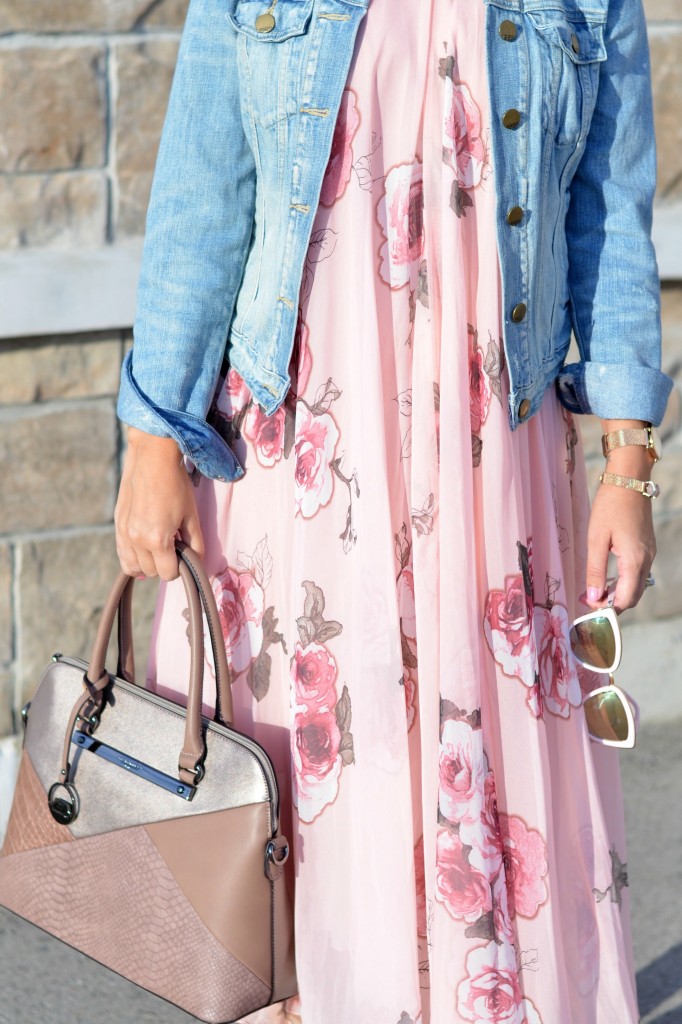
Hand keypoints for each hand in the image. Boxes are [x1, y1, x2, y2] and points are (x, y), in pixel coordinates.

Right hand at [114, 427, 204, 580]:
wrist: (152, 458)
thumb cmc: (175, 484)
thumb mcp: (191, 515)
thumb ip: (195, 543)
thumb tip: (196, 560)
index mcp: (157, 540)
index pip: (167, 573)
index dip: (178, 568)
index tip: (183, 555)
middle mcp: (136, 540)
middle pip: (150, 572)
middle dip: (164, 564)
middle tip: (173, 546)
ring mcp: (123, 533)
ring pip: (132, 567)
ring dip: (147, 563)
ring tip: (158, 548)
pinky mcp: (117, 524)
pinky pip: (121, 553)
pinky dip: (132, 556)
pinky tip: (143, 548)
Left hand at [584, 429, 656, 612]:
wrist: (629, 480)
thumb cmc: (610, 506)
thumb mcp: (596, 538)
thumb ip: (595, 570)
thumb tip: (593, 597)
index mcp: (634, 561)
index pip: (625, 599)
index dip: (607, 609)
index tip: (587, 608)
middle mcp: (646, 560)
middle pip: (633, 597)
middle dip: (612, 604)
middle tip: (588, 601)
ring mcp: (649, 554)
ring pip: (636, 586)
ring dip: (617, 593)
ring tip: (593, 590)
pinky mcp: (647, 547)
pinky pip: (638, 573)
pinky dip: (623, 581)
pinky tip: (607, 577)